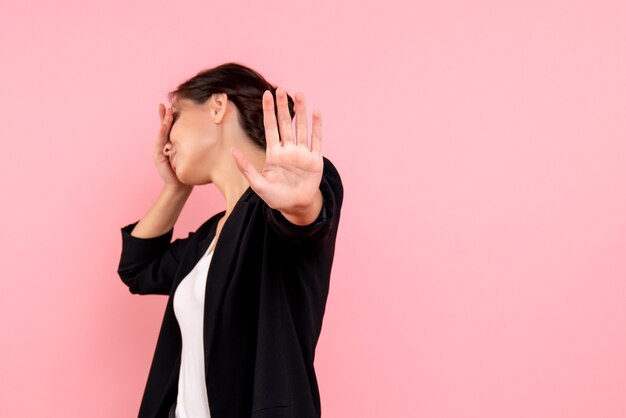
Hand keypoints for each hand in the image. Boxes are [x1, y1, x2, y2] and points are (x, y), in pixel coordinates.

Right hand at [154, 103, 193, 192]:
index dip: (172, 116)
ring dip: (164, 121)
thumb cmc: (189, 169)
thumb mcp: (193, 153)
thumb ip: (195, 143)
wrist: (180, 185)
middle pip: (164, 126)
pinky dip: (161, 133)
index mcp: (173, 142)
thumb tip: (210, 131)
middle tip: (166, 105)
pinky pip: (160, 142)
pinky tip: (163, 126)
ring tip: (167, 112)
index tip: (175, 105)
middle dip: (164, 115)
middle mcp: (165, 144)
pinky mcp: (158, 156)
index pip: (172, 126)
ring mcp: (160, 149)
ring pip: (162, 132)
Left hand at [231, 87, 322, 217]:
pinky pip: (316, 140)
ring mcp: (302, 153)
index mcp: (274, 153)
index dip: (268, 111)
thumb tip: (232, 150)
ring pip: (301, 128)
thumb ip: (245, 167)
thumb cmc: (276, 197)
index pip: (270, 127)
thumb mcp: (257, 184)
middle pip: (285, 123)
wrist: (295, 207)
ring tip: (299, 94)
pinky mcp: (315, 160)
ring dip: (300, 111)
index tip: (266, 94)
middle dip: (283, 106)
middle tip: (281, 88)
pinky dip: (317, 126)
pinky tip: (316, 112)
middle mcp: (288, 150)